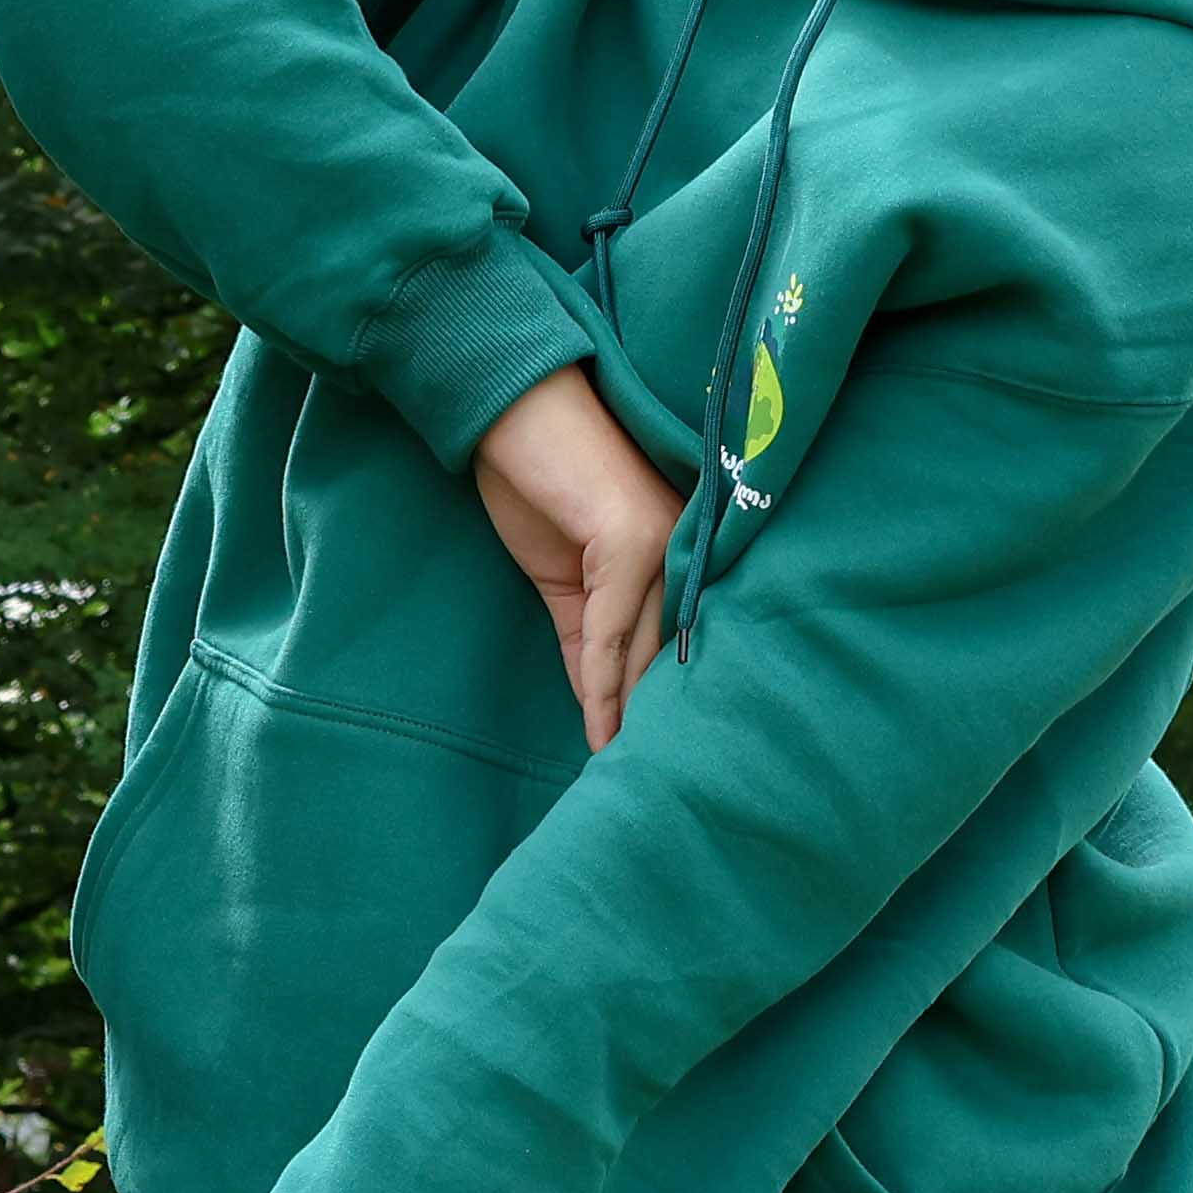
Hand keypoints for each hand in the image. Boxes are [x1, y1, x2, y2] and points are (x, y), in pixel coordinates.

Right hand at [471, 363, 680, 750]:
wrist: (507, 411)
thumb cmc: (535, 479)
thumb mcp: (563, 575)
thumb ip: (587, 632)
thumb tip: (599, 698)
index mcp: (679, 549)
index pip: (667, 642)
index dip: (650, 702)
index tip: (641, 758)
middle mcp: (685, 545)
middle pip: (664, 652)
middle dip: (646, 718)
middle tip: (636, 781)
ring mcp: (663, 542)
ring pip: (643, 649)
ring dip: (625, 713)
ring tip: (614, 768)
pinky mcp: (631, 540)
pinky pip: (611, 629)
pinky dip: (598, 681)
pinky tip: (594, 724)